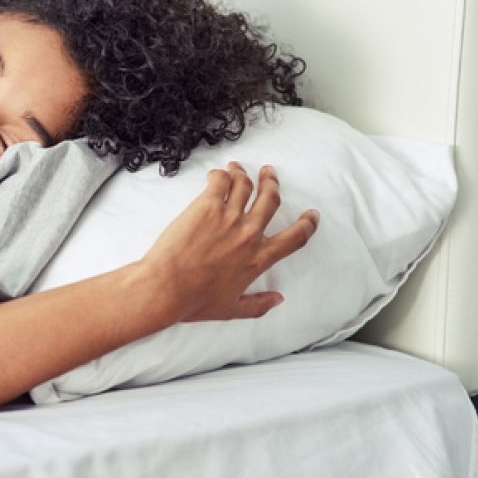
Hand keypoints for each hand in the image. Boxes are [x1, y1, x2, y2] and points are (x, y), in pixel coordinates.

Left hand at [142, 162, 318, 323]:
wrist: (166, 287)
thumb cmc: (194, 301)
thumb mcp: (232, 309)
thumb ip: (258, 305)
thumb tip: (277, 300)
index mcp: (259, 259)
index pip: (295, 238)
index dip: (307, 224)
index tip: (311, 215)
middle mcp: (249, 234)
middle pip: (270, 200)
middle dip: (273, 184)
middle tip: (270, 174)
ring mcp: (229, 217)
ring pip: (246, 185)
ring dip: (246, 174)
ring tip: (240, 168)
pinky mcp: (207, 206)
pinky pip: (221, 181)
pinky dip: (222, 174)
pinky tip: (217, 174)